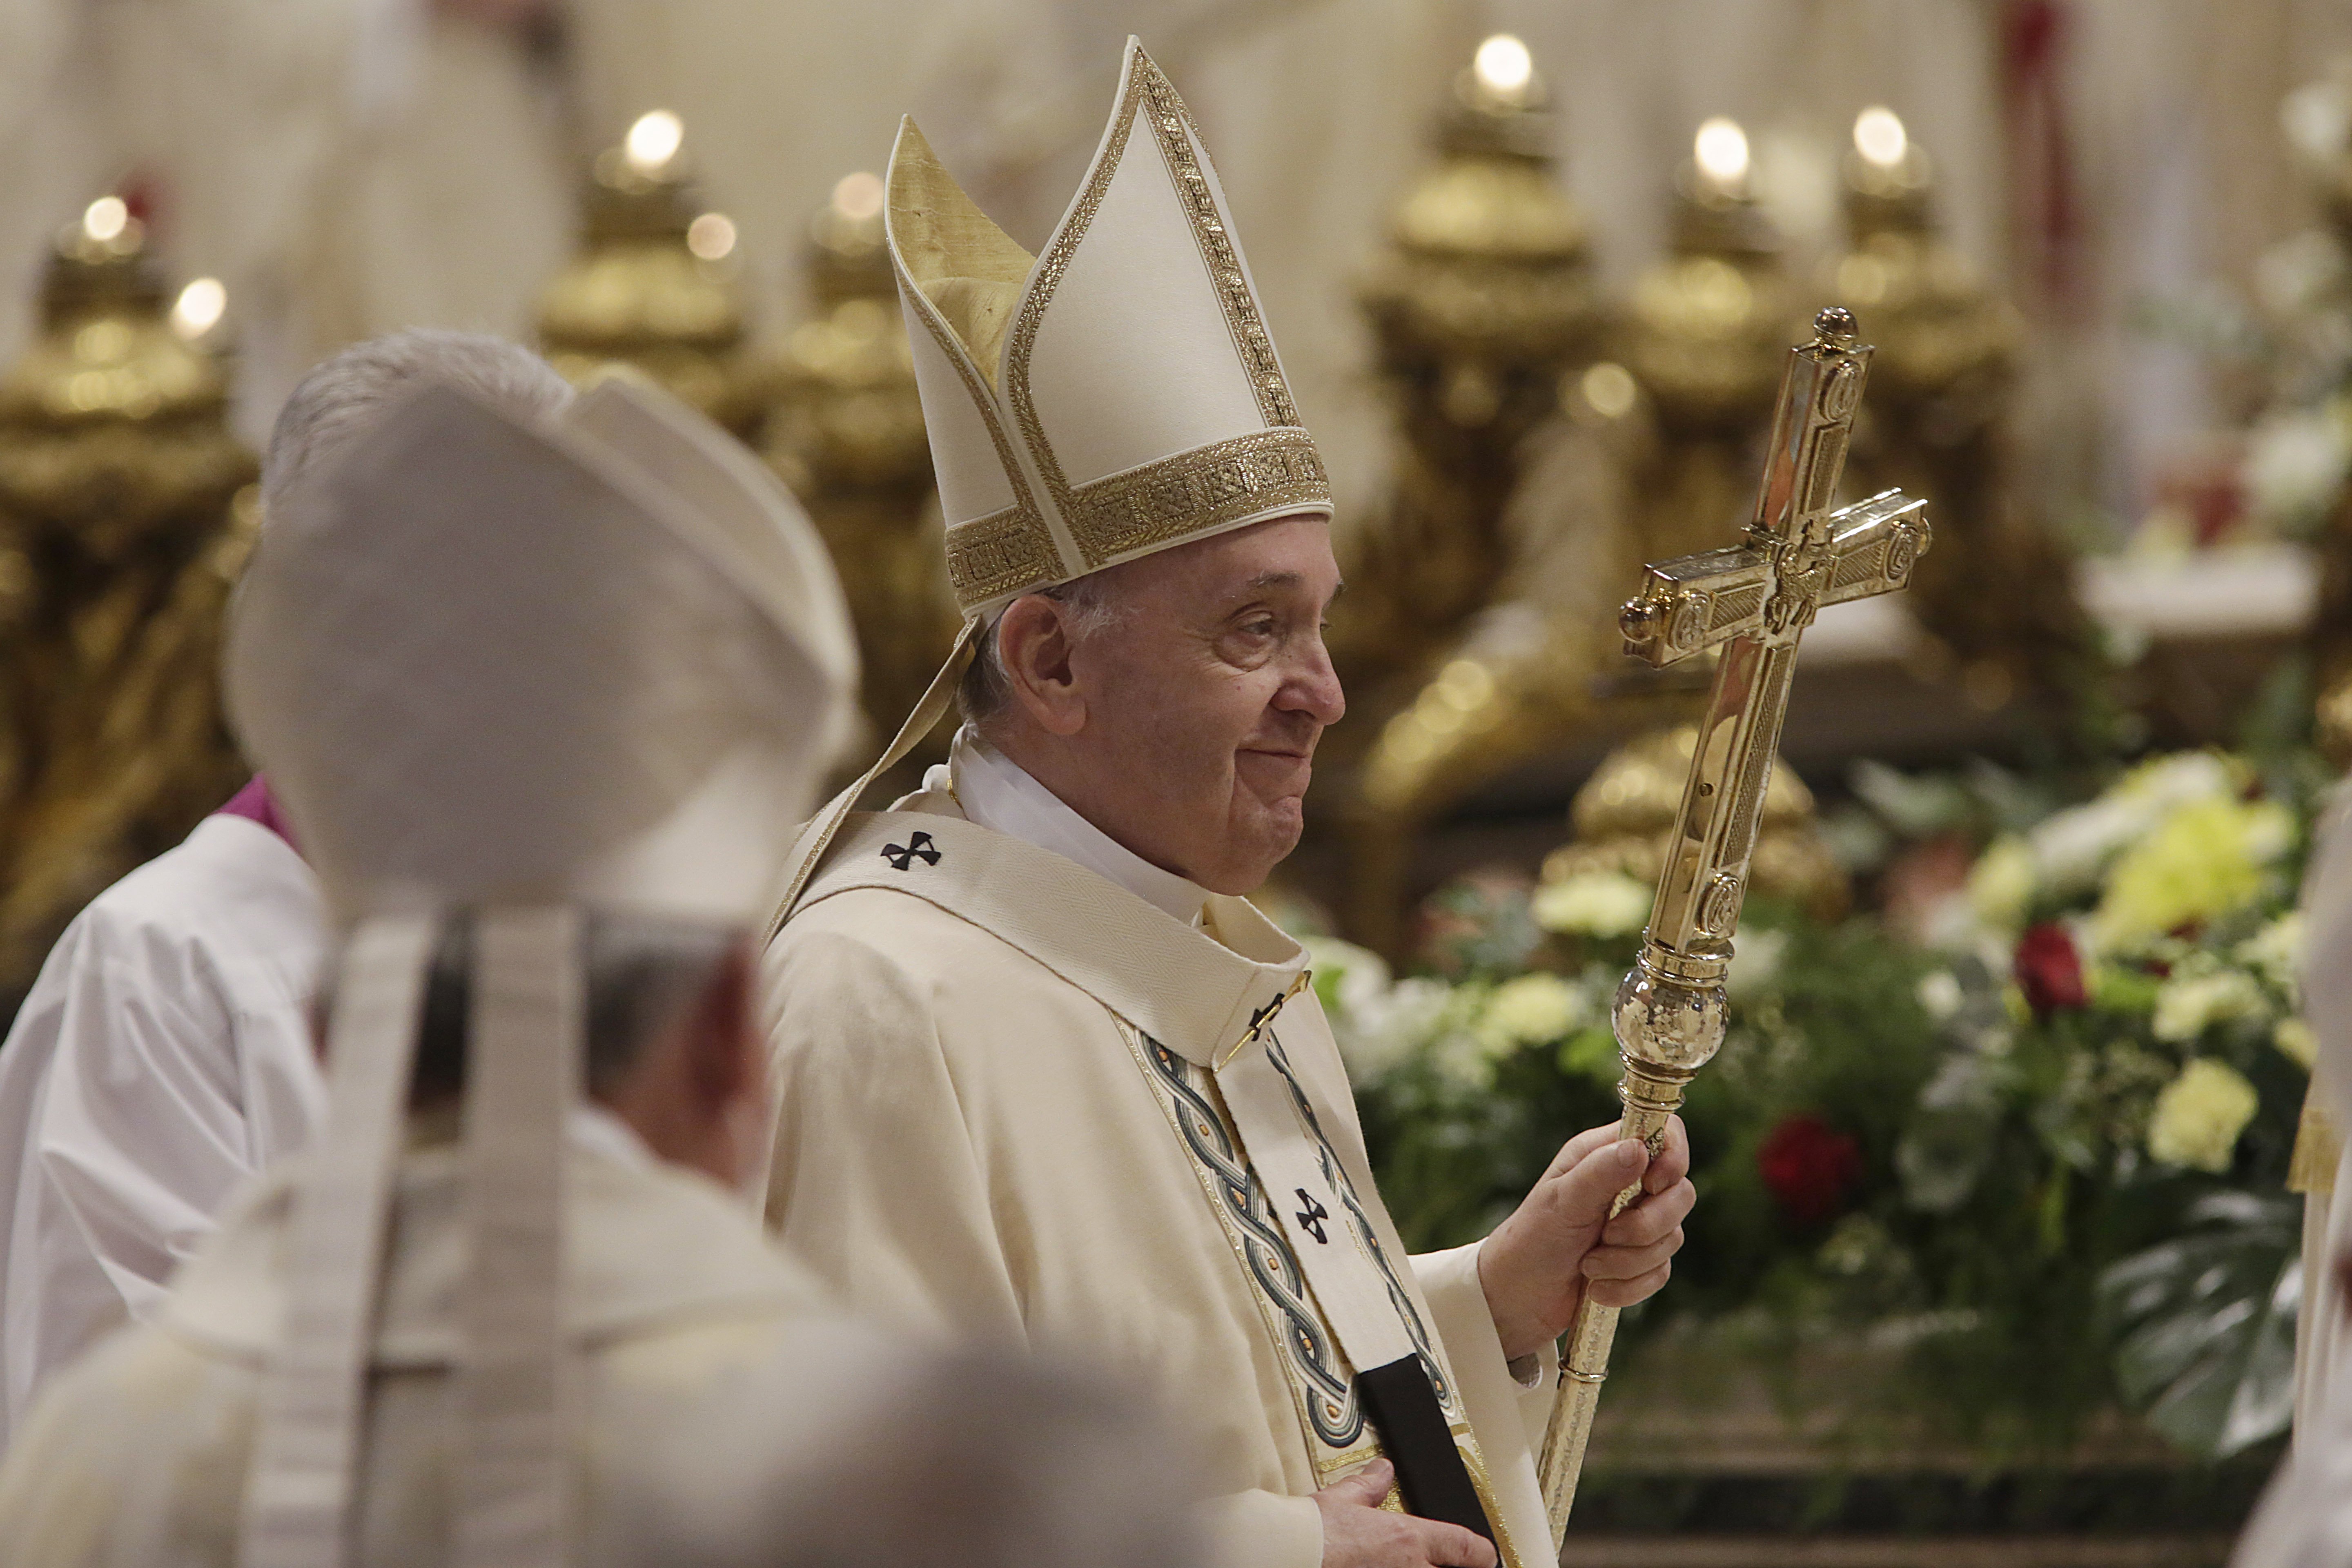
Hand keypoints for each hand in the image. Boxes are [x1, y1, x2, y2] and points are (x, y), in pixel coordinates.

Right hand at [1314, 1461, 1495, 1567]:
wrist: (1286, 1555)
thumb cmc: (1311, 1534)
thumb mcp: (1343, 1499)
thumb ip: (1369, 1487)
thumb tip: (1382, 1472)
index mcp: (1408, 1539)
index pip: (1466, 1546)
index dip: (1481, 1552)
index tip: (1483, 1555)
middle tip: (1439, 1563)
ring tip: (1403, 1566)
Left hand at [1476, 1117, 1694, 1362]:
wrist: (1518, 1298)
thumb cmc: (1532, 1240)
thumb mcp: (1562, 1201)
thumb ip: (1601, 1173)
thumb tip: (1639, 1149)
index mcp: (1605, 1155)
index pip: (1666, 1134)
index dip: (1673, 1157)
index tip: (1654, 1185)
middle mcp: (1627, 1184)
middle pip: (1680, 1192)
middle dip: (1647, 1225)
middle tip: (1606, 1236)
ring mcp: (1637, 1223)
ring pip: (1672, 1237)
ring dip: (1629, 1261)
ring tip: (1588, 1266)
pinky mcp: (1640, 1261)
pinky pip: (1661, 1272)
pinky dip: (1629, 1286)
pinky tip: (1596, 1289)